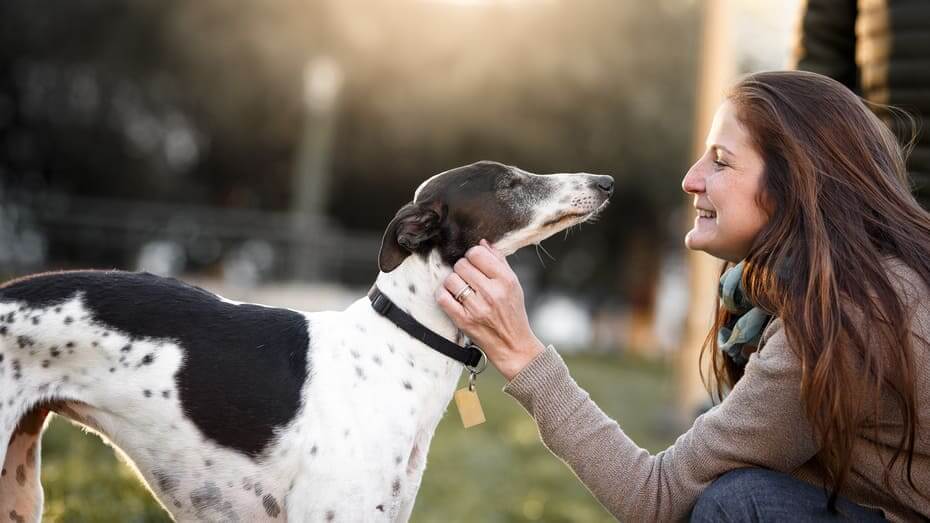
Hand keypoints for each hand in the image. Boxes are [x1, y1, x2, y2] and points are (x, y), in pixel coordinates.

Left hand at [436, 239, 545, 380]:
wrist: (513, 345)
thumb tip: (483, 243)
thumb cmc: (513, 313)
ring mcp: (477, 307)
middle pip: (462, 264)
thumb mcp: (514, 284)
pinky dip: (443, 294)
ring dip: (453, 282)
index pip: (477, 253)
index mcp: (505, 280)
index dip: (473, 255)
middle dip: (462, 269)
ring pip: (451, 279)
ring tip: (461, 289)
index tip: (474, 263)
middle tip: (468, 278)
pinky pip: (443, 298)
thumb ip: (499, 261)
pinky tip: (451, 296)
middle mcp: (492, 292)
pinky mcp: (464, 320)